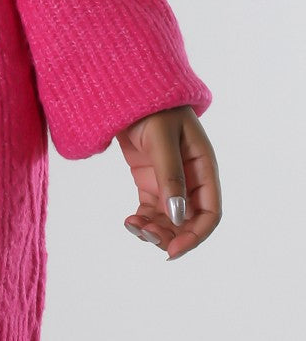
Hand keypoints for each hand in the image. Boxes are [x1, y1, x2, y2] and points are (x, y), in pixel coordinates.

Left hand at [116, 105, 221, 260]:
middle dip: (170, 234)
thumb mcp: (163, 140)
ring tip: (133, 226)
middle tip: (146, 236)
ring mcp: (170, 181)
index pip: (210, 212)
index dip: (195, 235)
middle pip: (189, 221)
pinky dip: (143, 220)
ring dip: (154, 230)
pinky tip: (130, 221)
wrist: (129, 90)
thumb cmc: (153, 108)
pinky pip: (152, 210)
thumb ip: (170, 176)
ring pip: (169, 219)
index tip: (172, 249)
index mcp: (204, 168)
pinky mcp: (150, 181)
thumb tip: (177, 216)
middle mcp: (190, 179)